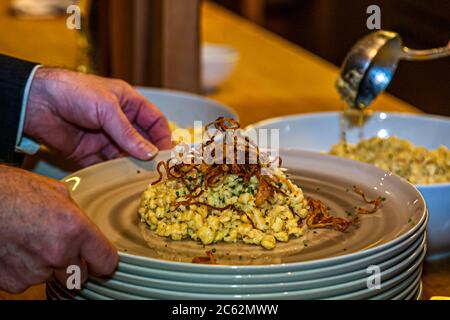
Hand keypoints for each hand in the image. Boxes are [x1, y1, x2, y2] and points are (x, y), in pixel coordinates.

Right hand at [0, 165, 117, 292]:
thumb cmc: (11, 191)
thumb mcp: (57, 192)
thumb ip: (77, 215)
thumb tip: (86, 228)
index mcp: (74, 229)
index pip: (106, 262)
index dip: (103, 261)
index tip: (100, 260)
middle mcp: (57, 253)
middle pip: (81, 275)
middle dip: (75, 263)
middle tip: (60, 244)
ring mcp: (34, 271)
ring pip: (53, 277)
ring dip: (48, 265)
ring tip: (32, 240)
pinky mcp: (14, 281)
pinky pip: (29, 281)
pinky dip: (26, 269)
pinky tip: (18, 248)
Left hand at [24, 68, 171, 166]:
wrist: (35, 101)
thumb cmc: (74, 92)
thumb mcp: (107, 109)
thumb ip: (128, 133)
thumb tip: (150, 153)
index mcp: (127, 103)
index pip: (154, 120)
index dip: (163, 136)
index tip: (168, 154)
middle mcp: (118, 121)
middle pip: (141, 141)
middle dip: (149, 154)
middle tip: (157, 171)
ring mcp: (103, 138)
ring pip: (124, 155)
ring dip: (132, 166)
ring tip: (141, 180)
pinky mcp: (87, 152)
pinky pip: (105, 165)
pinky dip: (113, 174)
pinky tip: (120, 182)